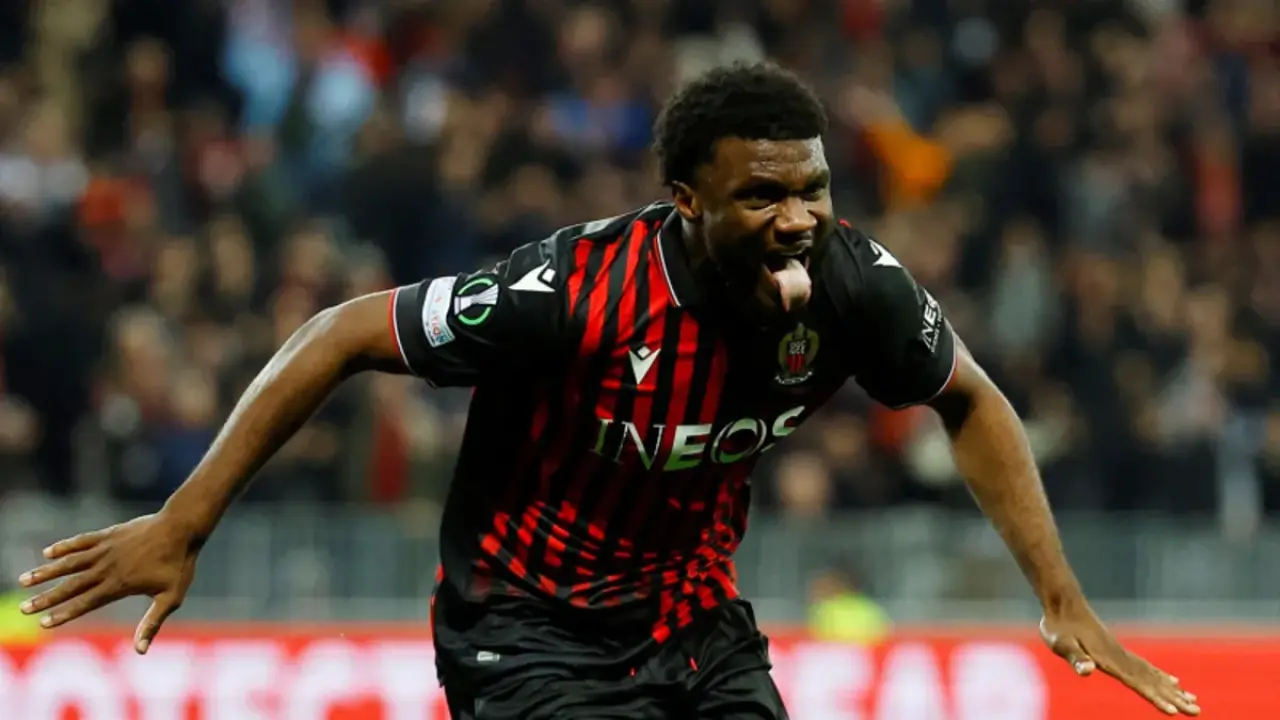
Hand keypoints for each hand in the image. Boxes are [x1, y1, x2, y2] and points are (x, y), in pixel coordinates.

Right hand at [16, 512, 200, 653]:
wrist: (181, 527)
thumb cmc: (179, 564)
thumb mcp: (171, 597)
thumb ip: (152, 623)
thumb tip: (140, 651)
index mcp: (120, 585)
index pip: (86, 603)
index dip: (64, 613)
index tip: (44, 622)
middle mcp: (107, 568)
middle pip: (71, 585)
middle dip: (46, 598)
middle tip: (24, 608)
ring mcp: (106, 549)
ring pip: (70, 563)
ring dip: (46, 572)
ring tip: (24, 580)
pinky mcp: (109, 535)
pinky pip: (82, 541)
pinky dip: (64, 547)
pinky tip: (48, 553)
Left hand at [1040, 609, 1199, 714]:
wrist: (1062, 602)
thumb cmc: (1058, 626)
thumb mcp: (1060, 643)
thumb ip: (1074, 657)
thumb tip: (1088, 670)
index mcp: (1110, 660)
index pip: (1138, 683)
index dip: (1156, 698)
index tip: (1175, 711)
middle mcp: (1121, 657)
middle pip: (1153, 682)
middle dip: (1175, 698)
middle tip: (1197, 712)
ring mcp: (1121, 653)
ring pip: (1153, 675)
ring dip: (1173, 690)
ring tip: (1194, 700)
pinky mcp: (1117, 650)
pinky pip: (1145, 667)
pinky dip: (1161, 676)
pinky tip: (1173, 681)